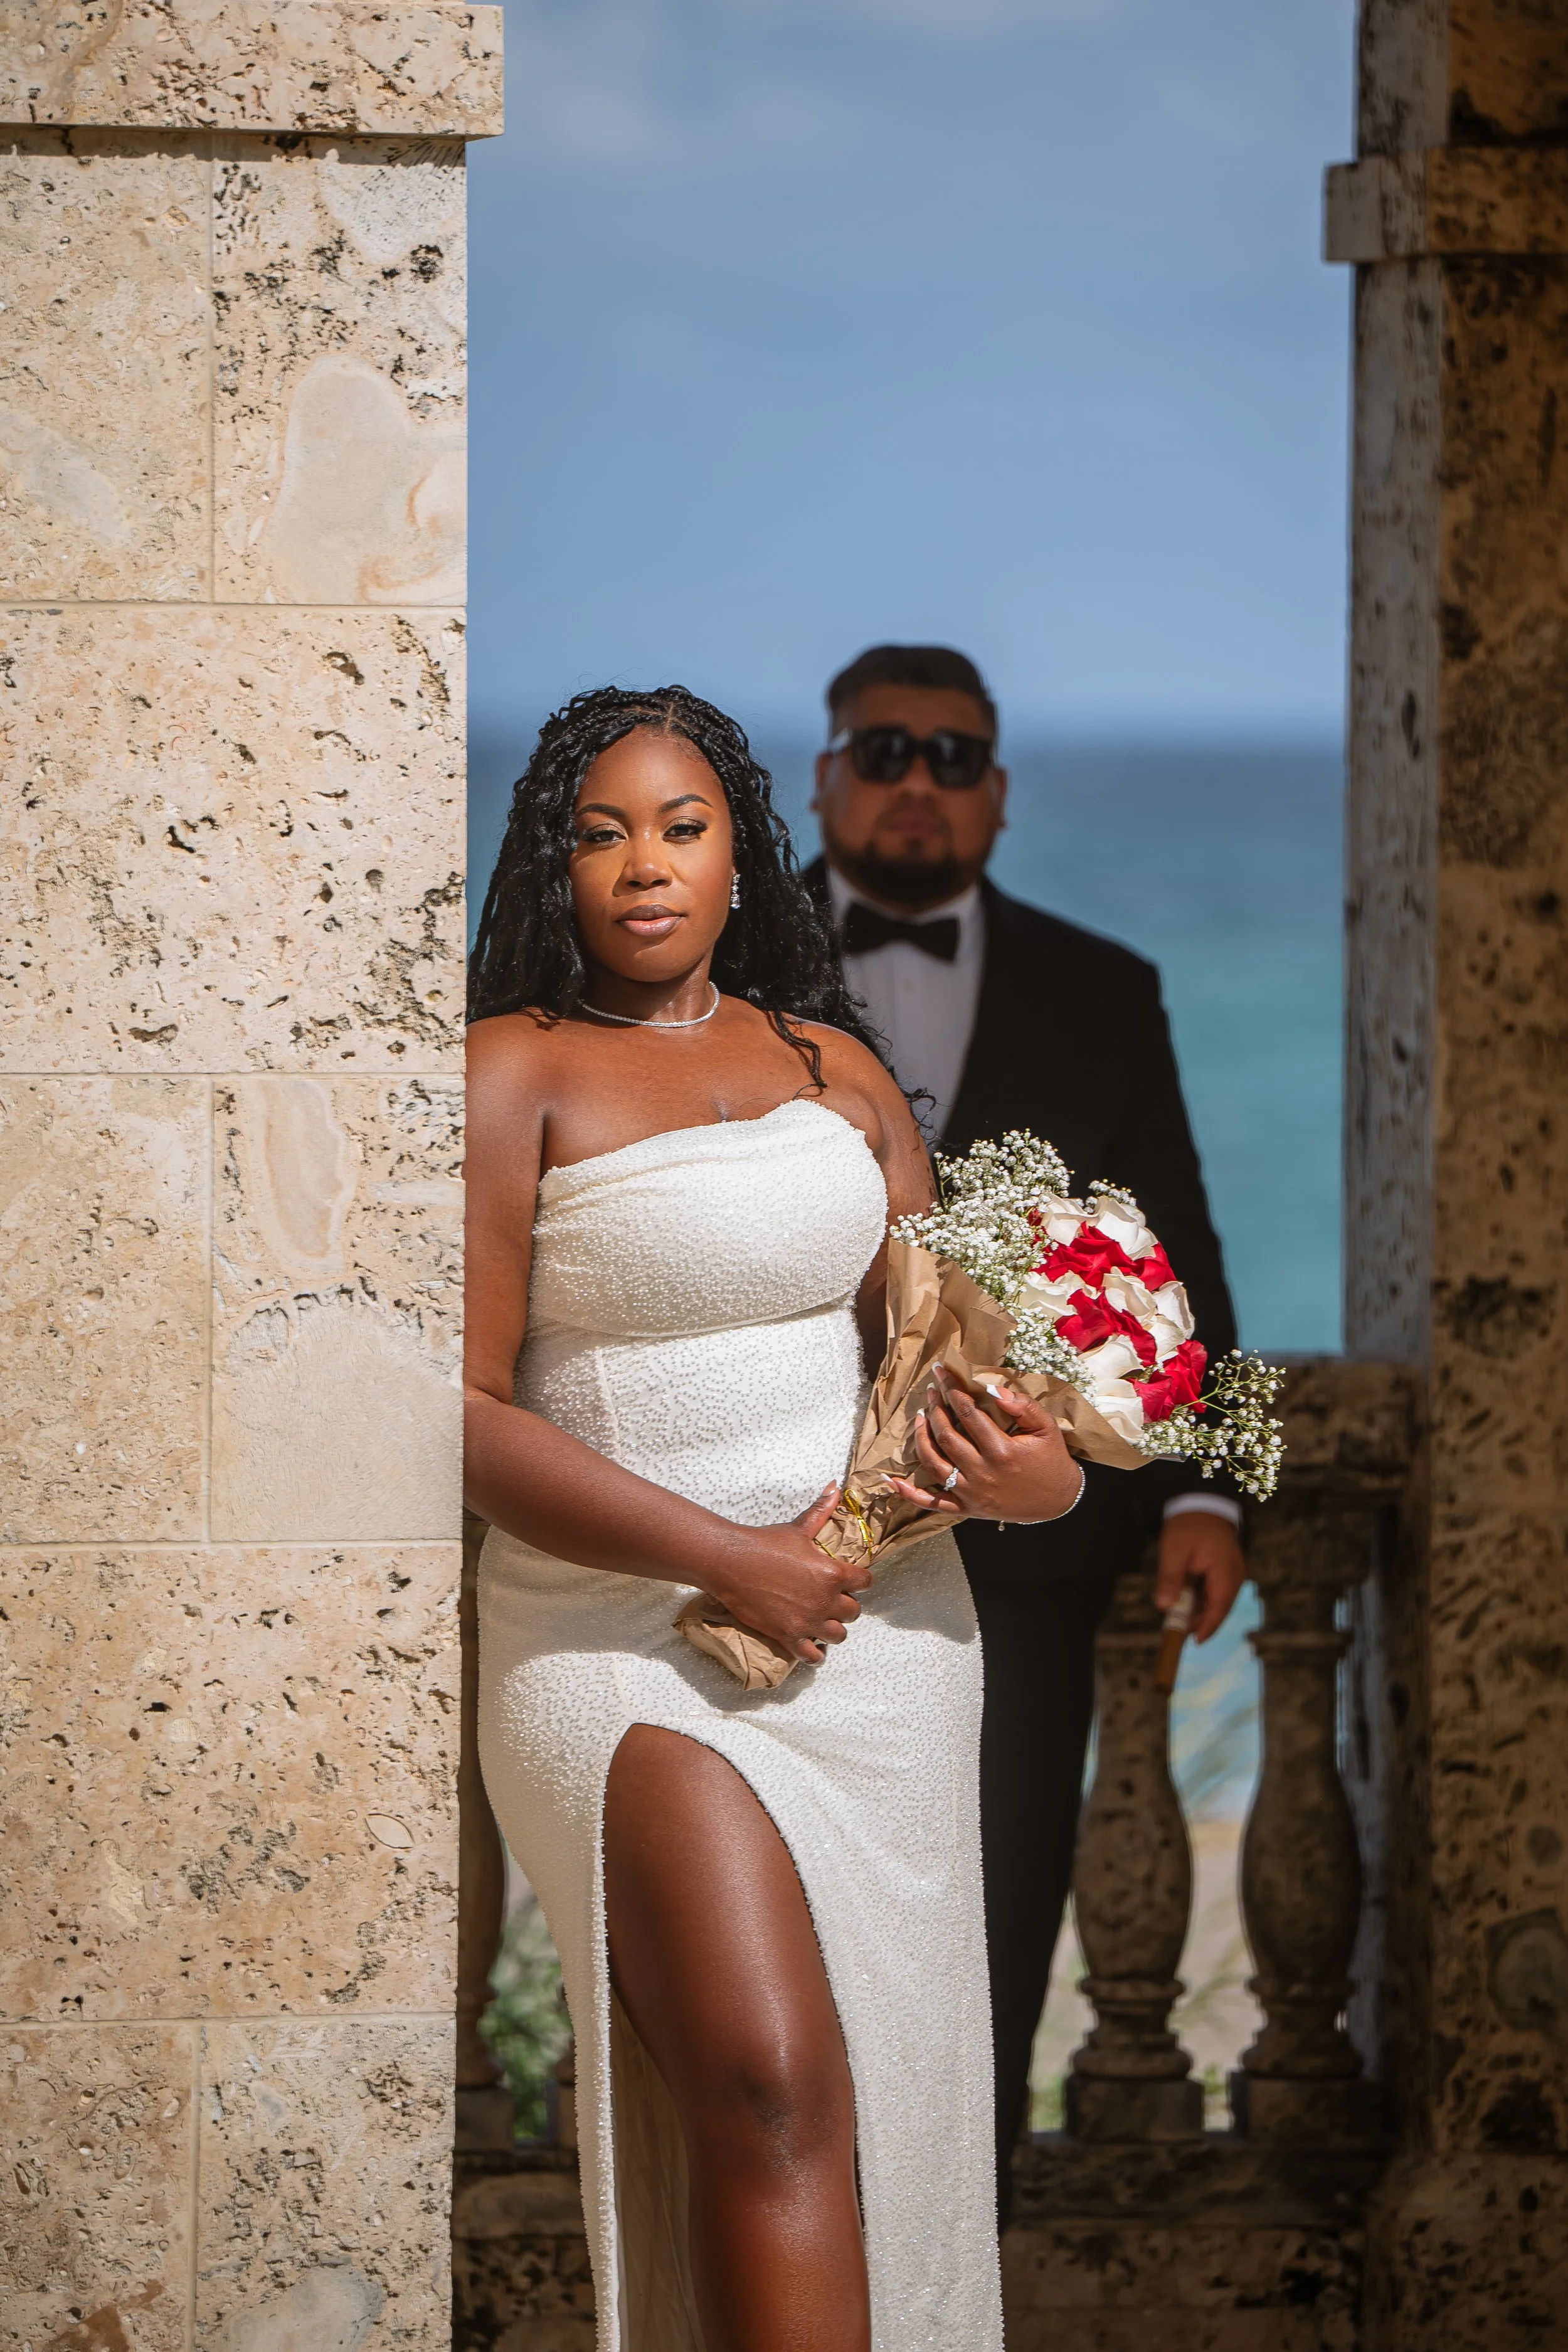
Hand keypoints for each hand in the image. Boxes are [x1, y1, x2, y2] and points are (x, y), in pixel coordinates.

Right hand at [706, 1483, 872, 1665]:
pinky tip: (810, 1645)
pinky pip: (813, 1656)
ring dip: (833, 1629)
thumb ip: (821, 1511)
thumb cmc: (764, 1543)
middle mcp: (825, 1600)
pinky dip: (815, 1654)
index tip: (851, 1581)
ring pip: (839, 1635)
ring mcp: (808, 1620)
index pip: (865, 1582)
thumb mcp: (798, 1528)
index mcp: (833, 1573)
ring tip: (822, 1623)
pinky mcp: (789, 1636)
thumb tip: (834, 1487)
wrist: (731, 1562)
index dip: (859, 1581)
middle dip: (845, 1607)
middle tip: (831, 1601)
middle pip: (854, 1612)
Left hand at [884, 1368, 1083, 1524]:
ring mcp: (971, 1494)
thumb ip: (1022, 1406)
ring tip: (919, 1417)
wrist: (1058, 1501)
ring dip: (921, 1438)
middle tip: (931, 1391)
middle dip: (935, 1408)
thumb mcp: (1047, 1428)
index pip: (968, 1413)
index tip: (941, 1372)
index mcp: (1002, 1451)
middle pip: (946, 1435)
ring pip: (933, 1463)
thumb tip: (992, 1388)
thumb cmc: (1051, 1460)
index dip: (952, 1389)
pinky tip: (890, 1480)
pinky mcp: (966, 1509)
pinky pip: (932, 1503)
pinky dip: (908, 1494)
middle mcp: (982, 1473)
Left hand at [1155, 1508, 1246, 1641]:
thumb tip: (1164, 1607)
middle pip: (1220, 1607)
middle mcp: (1235, 1575)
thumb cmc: (1188, 1525)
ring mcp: (1234, 1573)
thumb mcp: (1174, 1550)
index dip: (1207, 1627)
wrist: (1203, 1502)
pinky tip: (1187, 1599)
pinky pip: (1217, 1591)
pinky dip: (1203, 1598)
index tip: (1194, 1641)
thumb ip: (1171, 1578)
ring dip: (1200, 1610)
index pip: (1219, 1607)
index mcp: (1225, 1571)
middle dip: (1200, 1620)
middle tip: (1177, 1628)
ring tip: (1179, 1614)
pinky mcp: (1228, 1570)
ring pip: (1218, 1601)